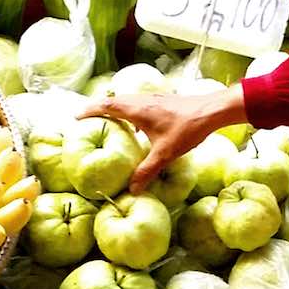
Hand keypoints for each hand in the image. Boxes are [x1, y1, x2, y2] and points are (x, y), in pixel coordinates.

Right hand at [82, 87, 242, 193]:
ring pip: (125, 100)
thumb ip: (147, 171)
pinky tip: (134, 125)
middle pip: (113, 101)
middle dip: (97, 108)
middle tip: (86, 119)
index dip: (90, 110)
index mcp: (137, 110)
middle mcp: (142, 101)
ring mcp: (152, 99)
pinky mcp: (161, 101)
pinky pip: (137, 103)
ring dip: (113, 108)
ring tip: (105, 121)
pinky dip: (127, 110)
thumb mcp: (165, 153)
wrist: (211, 111)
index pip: (106, 106)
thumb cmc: (188, 129)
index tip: (76, 117)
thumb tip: (132, 189)